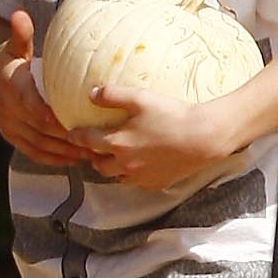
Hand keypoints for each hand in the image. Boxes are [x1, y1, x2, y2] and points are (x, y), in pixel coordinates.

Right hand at [0, 10, 87, 165]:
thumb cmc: (4, 59)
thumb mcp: (10, 46)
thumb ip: (19, 34)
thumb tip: (19, 14)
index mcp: (13, 89)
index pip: (34, 106)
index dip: (53, 116)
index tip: (76, 120)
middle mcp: (11, 111)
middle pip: (43, 130)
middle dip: (69, 138)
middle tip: (98, 141)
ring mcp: (12, 126)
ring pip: (41, 145)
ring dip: (65, 151)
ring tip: (92, 154)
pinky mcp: (13, 136)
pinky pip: (33, 152)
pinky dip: (53, 159)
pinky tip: (74, 161)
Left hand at [71, 84, 229, 188]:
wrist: (205, 137)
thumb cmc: (173, 115)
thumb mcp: (140, 98)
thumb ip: (112, 95)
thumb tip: (91, 93)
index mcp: (117, 143)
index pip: (86, 142)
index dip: (76, 137)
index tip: (72, 134)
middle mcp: (124, 164)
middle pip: (98, 165)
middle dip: (92, 156)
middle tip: (94, 147)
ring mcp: (140, 177)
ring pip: (116, 176)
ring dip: (112, 167)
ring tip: (115, 157)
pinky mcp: (156, 183)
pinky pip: (137, 182)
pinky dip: (133, 175)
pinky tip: (139, 165)